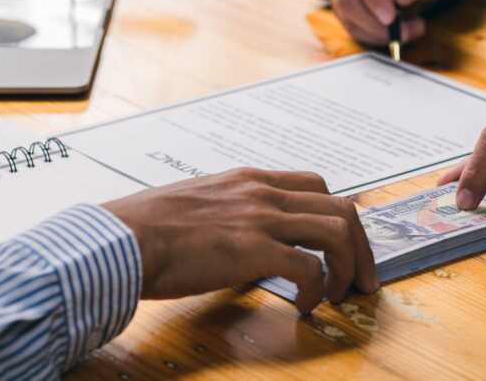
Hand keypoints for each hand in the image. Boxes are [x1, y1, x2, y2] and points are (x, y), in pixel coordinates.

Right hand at [103, 168, 377, 313]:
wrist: (122, 239)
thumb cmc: (147, 228)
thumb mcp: (198, 205)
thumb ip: (229, 214)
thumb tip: (241, 243)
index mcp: (249, 179)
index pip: (316, 186)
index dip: (339, 216)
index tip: (347, 245)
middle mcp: (262, 192)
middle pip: (340, 207)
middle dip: (361, 246)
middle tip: (363, 279)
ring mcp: (260, 218)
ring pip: (337, 231)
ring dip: (349, 267)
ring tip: (341, 294)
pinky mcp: (253, 250)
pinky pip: (310, 268)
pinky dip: (318, 290)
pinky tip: (305, 306)